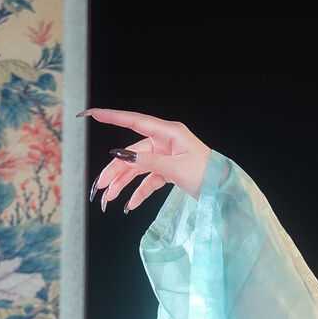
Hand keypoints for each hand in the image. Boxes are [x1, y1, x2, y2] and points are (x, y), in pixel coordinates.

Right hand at [85, 107, 211, 209]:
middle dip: (115, 170)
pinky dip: (140, 192)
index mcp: (168, 133)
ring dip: (123, 183)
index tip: (92, 114)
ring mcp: (166, 156)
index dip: (112, 117)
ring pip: (138, 167)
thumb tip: (122, 155)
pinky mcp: (169, 170)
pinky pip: (149, 179)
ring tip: (109, 198)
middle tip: (100, 186)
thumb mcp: (176, 168)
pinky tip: (130, 205)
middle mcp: (165, 141)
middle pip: (132, 152)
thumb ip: (148, 162)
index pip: (134, 121)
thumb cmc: (207, 174)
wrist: (225, 190)